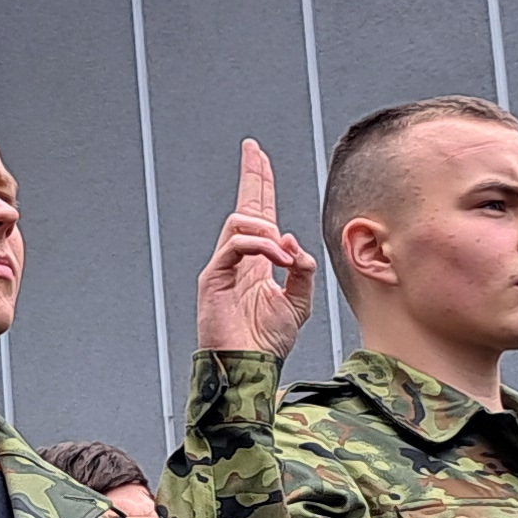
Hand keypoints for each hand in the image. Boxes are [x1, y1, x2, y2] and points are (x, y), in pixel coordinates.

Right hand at [190, 142, 319, 358]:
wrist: (248, 367)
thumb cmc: (266, 342)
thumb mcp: (299, 303)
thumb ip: (302, 272)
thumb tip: (295, 244)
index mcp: (256, 263)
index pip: (259, 215)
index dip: (260, 185)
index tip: (259, 158)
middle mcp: (238, 259)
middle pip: (244, 207)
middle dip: (250, 176)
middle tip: (252, 150)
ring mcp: (223, 267)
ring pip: (240, 222)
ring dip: (267, 229)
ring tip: (282, 252)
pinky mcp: (214, 277)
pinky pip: (236, 244)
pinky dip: (260, 246)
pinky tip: (276, 259)